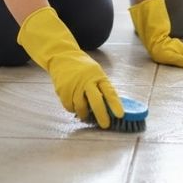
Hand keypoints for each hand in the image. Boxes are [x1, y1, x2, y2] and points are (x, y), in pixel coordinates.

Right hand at [17, 6, 123, 127]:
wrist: (62, 57)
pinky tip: (74, 106)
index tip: (120, 115)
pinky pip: (69, 107)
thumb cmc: (83, 68)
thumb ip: (101, 87)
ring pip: (81, 107)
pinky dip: (73, 109)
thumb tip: (109, 107)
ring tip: (86, 115)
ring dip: (84, 114)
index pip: (109, 92)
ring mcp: (74, 86)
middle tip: (105, 125)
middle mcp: (87, 81)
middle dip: (101, 115)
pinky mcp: (62, 91)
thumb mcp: (96, 73)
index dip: (115, 104)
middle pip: (96, 101)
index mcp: (98, 76)